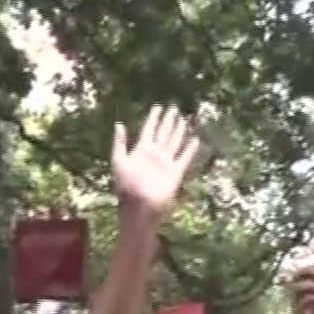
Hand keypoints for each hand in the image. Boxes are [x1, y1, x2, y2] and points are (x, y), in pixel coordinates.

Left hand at [111, 106, 200, 220]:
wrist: (140, 205)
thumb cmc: (127, 186)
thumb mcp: (118, 161)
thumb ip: (119, 143)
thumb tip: (118, 124)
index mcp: (141, 150)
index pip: (149, 129)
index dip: (153, 118)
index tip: (158, 107)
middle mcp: (155, 154)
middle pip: (163, 132)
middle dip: (168, 120)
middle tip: (173, 108)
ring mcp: (166, 163)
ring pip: (174, 141)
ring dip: (179, 130)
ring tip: (183, 119)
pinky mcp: (175, 172)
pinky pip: (185, 158)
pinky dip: (190, 149)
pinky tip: (194, 140)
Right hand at [291, 268, 313, 313]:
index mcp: (309, 298)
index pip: (303, 278)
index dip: (309, 270)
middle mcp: (301, 302)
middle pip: (296, 281)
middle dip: (306, 274)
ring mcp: (299, 311)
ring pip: (297, 291)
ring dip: (311, 286)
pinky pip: (302, 304)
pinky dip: (312, 299)